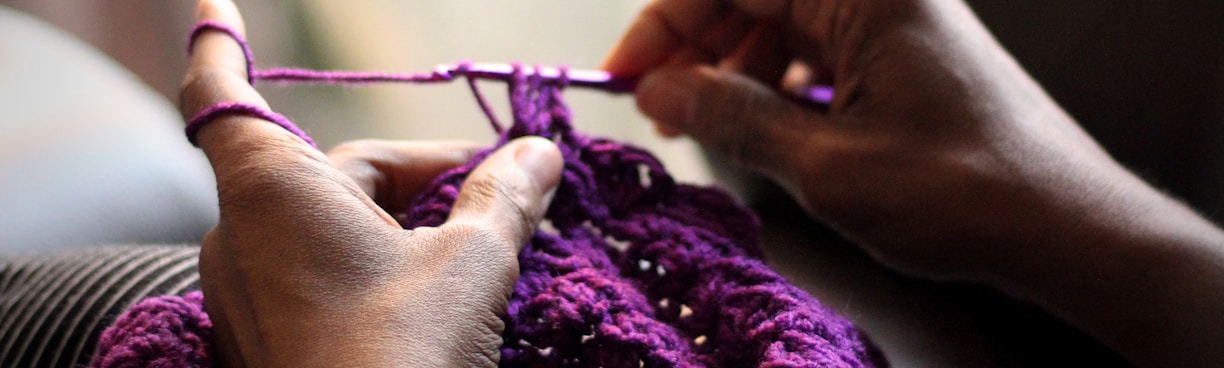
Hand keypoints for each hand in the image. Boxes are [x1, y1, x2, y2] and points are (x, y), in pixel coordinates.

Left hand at [181, 0, 562, 365]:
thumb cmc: (402, 352)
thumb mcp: (471, 264)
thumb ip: (503, 198)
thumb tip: (539, 152)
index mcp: (275, 191)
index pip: (224, 94)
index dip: (220, 44)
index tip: (213, 2)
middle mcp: (244, 236)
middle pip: (333, 170)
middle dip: (419, 174)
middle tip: (499, 192)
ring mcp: (250, 296)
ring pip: (334, 228)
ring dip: (405, 224)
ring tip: (481, 249)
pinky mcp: (270, 341)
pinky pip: (323, 277)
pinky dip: (378, 267)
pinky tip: (438, 295)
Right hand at [606, 0, 1223, 365]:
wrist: (1066, 227)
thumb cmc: (969, 191)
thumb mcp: (827, 164)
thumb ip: (732, 118)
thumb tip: (661, 90)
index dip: (665, 25)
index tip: (626, 73)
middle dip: (697, 45)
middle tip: (659, 105)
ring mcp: (894, 18)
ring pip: (783, 20)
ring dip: (735, 67)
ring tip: (707, 123)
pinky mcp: (904, 51)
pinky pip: (819, 46)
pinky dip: (779, 81)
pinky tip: (767, 124)